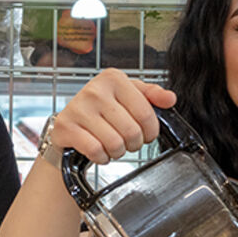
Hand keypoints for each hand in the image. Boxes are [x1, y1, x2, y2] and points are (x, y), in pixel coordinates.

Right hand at [46, 69, 176, 163]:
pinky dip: (101, 158)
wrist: (69, 123)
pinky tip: (100, 152)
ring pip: (114, 143)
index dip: (151, 131)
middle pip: (131, 131)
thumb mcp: (128, 95)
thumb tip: (170, 99)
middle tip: (128, 142)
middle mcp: (95, 90)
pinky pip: (95, 151)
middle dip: (134, 144)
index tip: (146, 134)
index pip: (145, 113)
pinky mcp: (66, 127)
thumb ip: (151, 95)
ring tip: (113, 146)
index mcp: (113, 78)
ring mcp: (78, 108)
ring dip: (118, 152)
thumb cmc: (101, 110)